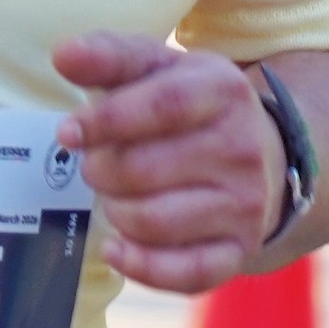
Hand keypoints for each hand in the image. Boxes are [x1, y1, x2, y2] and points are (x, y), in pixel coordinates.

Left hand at [51, 29, 279, 293]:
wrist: (265, 157)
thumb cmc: (194, 109)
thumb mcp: (161, 69)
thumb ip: (111, 56)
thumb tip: (63, 54)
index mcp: (224, 92)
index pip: (161, 106)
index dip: (105, 121)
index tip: (67, 132)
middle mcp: (242, 149)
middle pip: (143, 169)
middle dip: (100, 170)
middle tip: (94, 166)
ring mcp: (245, 205)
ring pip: (152, 221)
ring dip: (114, 212)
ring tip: (114, 197)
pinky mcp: (239, 250)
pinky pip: (183, 273)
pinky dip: (139, 265)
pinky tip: (116, 248)